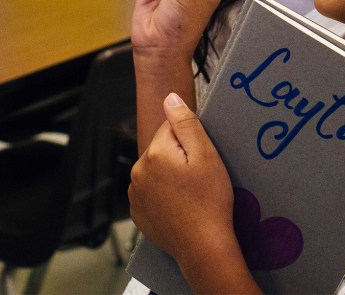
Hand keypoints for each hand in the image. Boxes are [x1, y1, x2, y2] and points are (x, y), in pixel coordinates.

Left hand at [129, 93, 236, 261]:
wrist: (203, 246)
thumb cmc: (210, 201)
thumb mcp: (206, 155)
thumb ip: (186, 122)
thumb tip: (169, 98)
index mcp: (154, 153)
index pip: (170, 128)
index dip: (190, 140)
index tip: (201, 158)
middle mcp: (137, 171)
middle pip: (161, 149)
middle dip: (179, 157)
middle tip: (200, 177)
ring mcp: (135, 194)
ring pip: (155, 171)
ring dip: (170, 175)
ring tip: (191, 193)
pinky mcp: (138, 213)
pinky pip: (151, 193)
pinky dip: (164, 195)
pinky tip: (181, 206)